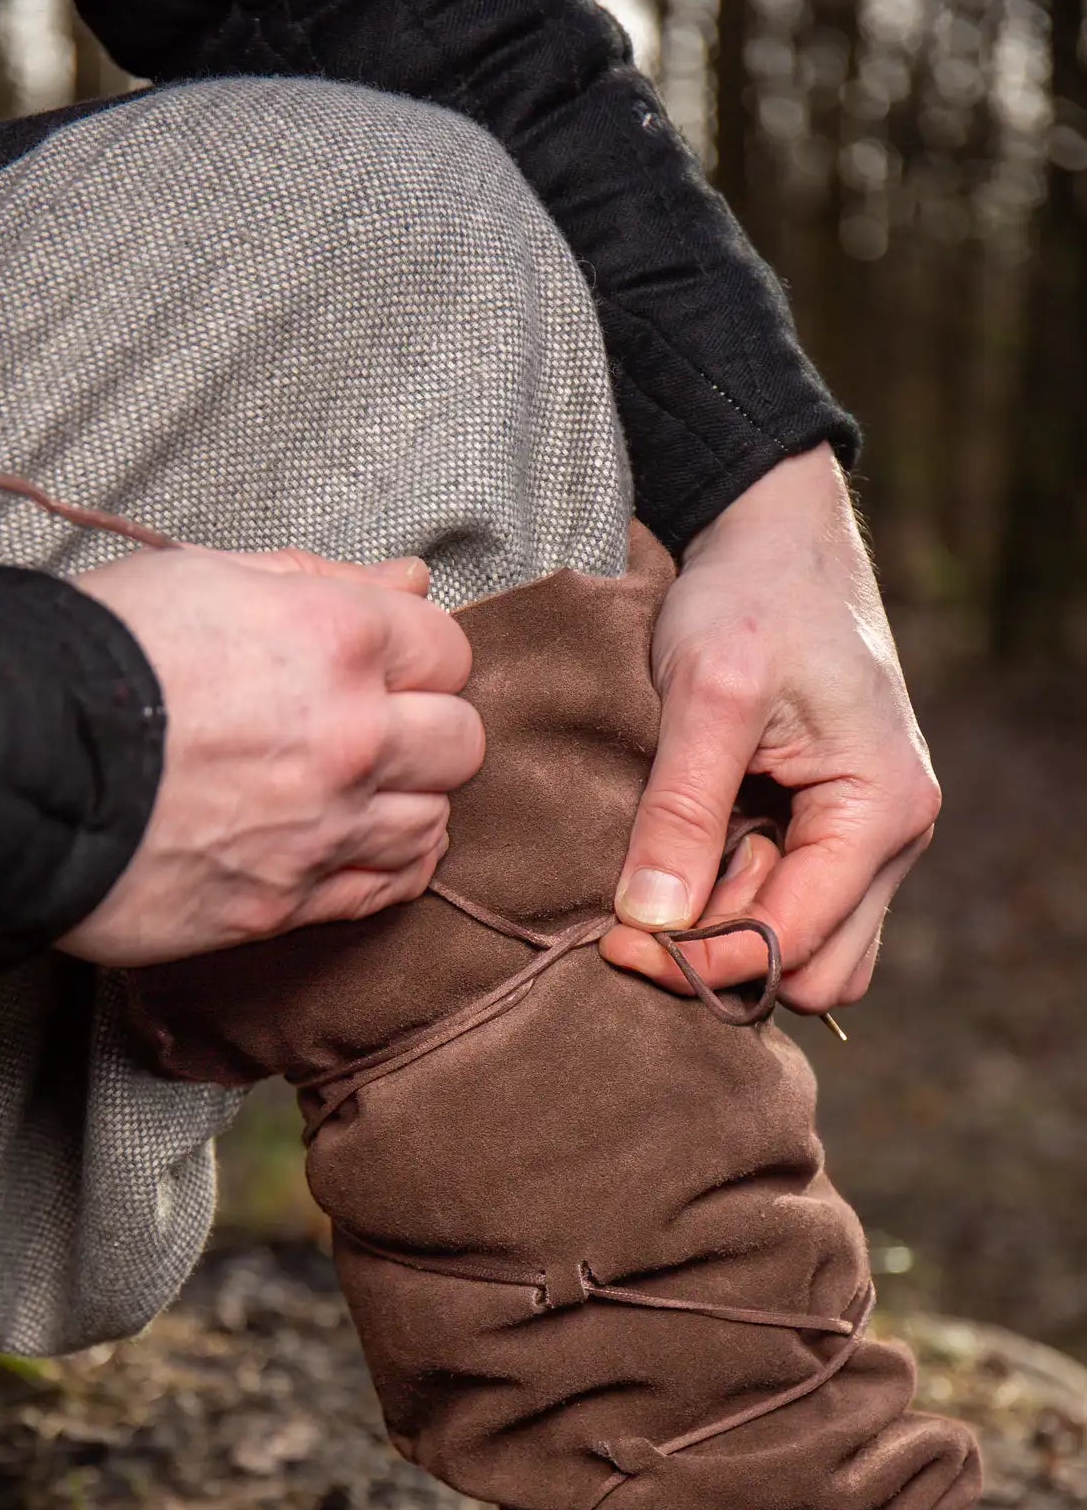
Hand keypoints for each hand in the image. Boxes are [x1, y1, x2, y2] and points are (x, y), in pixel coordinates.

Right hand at [60, 543, 481, 965]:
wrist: (10, 766)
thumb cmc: (90, 660)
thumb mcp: (203, 576)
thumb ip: (320, 581)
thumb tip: (408, 582)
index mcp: (333, 638)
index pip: (446, 648)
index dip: (414, 655)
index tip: (380, 665)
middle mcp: (348, 737)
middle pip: (460, 741)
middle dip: (426, 729)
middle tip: (373, 727)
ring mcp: (323, 829)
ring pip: (433, 822)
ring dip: (407, 802)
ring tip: (353, 790)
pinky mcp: (284, 903)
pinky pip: (386, 890)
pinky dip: (387, 867)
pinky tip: (356, 846)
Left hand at [601, 446, 939, 1013]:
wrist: (774, 537)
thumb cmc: (750, 598)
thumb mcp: (706, 696)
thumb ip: (682, 812)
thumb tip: (653, 924)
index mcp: (881, 810)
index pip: (793, 943)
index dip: (701, 959)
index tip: (615, 944)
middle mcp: (896, 838)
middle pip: (814, 972)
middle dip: (725, 958)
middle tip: (644, 907)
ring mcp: (872, 840)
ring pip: (809, 954)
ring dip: (733, 938)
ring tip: (674, 869)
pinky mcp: (837, 831)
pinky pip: (799, 912)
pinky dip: (741, 909)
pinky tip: (691, 859)